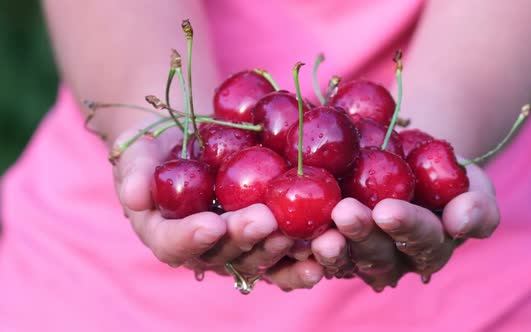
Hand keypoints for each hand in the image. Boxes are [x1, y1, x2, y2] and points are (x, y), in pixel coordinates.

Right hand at [112, 125, 323, 289]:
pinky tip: (326, 247)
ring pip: (258, 257)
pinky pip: (286, 252)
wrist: (188, 143)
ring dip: (279, 249)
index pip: (174, 244)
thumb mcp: (138, 155)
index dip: (191, 238)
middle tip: (264, 220)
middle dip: (244, 239)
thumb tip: (132, 193)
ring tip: (299, 234)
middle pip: (223, 254)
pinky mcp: (266, 237)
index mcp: (167, 235)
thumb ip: (134, 172)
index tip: (212, 223)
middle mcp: (204, 250)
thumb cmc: (158, 151)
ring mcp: (238, 246)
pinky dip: (304, 254)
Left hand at [310, 162, 499, 290]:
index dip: (406, 227)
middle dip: (361, 235)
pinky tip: (290, 232)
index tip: (388, 210)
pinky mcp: (329, 248)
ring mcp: (358, 257)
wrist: (403, 161)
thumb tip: (461, 221)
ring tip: (319, 233)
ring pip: (344, 259)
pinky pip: (313, 254)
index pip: (422, 240)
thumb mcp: (472, 183)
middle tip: (345, 213)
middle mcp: (393, 260)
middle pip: (377, 255)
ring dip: (331, 247)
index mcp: (430, 247)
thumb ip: (477, 205)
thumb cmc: (443, 174)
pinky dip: (302, 246)